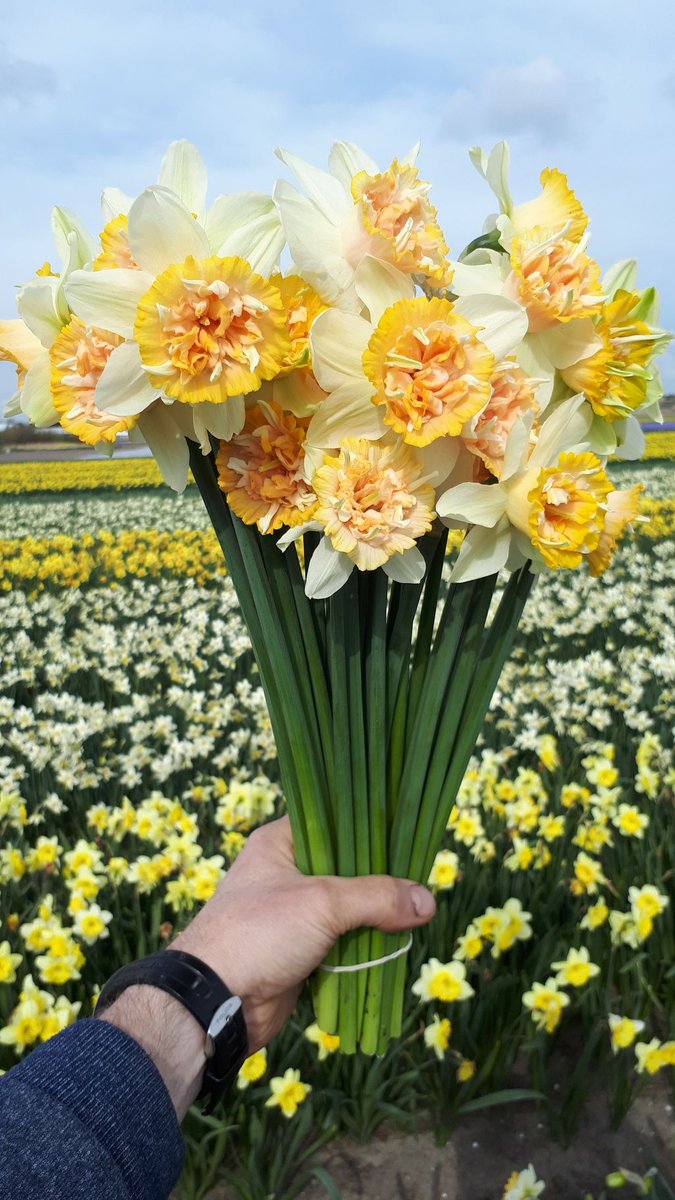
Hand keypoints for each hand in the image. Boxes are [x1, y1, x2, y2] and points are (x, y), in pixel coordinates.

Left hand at [102, 816, 435, 1118]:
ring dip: (374, 918)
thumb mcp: (322, 903)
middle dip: (381, 881)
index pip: (333, 821)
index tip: (408, 835)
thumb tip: (428, 902)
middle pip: (347, 868)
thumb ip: (377, 897)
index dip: (370, 827)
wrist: (214, 1004)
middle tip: (420, 881)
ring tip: (415, 915)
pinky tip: (393, 945)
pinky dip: (363, 947)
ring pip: (347, 909)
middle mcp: (285, 873)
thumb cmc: (258, 933)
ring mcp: (292, 914)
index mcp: (280, 843)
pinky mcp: (299, 951)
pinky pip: (341, 942)